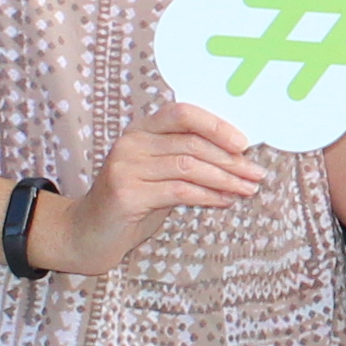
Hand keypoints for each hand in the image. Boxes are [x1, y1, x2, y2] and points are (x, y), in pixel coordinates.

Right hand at [47, 95, 271, 275]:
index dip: (216, 125)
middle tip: (256, 174)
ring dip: (225, 179)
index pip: (182, 113)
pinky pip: (178, 191)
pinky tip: (224, 201)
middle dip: (230, 160)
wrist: (88, 233)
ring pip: (189, 166)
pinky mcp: (125, 194)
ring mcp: (125, 167)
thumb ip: (186, 158)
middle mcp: (131, 142)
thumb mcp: (159, 172)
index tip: (244, 143)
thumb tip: (237, 156)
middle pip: (191, 143)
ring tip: (247, 189)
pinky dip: (208, 196)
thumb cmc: (132, 201)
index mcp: (141, 129)